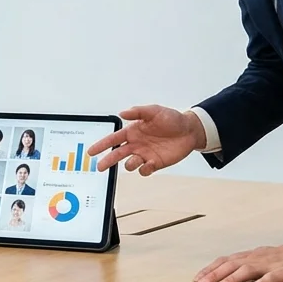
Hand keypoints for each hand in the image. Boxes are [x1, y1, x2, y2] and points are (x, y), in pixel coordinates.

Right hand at [87, 104, 204, 173]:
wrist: (190, 130)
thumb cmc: (172, 119)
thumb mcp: (155, 110)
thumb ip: (138, 111)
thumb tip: (122, 113)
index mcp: (133, 131)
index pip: (113, 139)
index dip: (102, 145)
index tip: (92, 151)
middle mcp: (136, 144)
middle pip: (117, 154)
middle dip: (108, 160)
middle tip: (100, 167)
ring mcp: (145, 154)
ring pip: (130, 163)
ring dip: (129, 164)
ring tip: (134, 161)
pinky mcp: (155, 163)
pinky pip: (145, 170)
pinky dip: (144, 170)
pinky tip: (149, 165)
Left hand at [195, 245, 282, 281]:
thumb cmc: (280, 259)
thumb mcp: (258, 261)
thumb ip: (242, 267)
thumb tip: (222, 277)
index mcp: (248, 257)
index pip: (225, 261)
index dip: (211, 269)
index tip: (197, 279)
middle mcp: (255, 259)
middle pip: (232, 265)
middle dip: (215, 274)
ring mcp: (269, 265)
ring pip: (248, 270)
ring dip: (232, 278)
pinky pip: (271, 278)